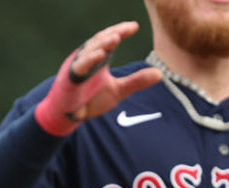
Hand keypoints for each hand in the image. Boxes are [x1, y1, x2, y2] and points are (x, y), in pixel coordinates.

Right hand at [35, 21, 162, 135]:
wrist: (68, 118)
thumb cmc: (90, 101)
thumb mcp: (118, 91)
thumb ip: (136, 81)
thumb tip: (160, 74)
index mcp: (99, 59)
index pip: (110, 40)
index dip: (121, 32)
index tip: (135, 27)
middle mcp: (87, 59)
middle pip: (100, 41)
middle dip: (114, 33)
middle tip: (128, 28)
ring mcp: (77, 67)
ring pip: (89, 50)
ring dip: (102, 43)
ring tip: (116, 37)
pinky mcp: (69, 78)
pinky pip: (79, 66)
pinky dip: (89, 60)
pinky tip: (100, 55)